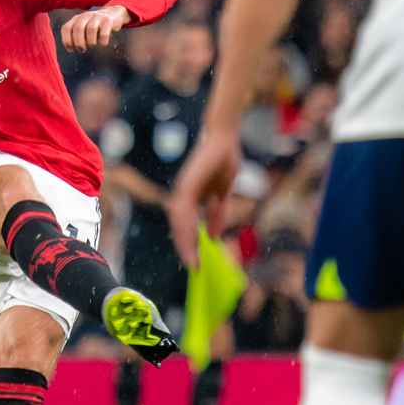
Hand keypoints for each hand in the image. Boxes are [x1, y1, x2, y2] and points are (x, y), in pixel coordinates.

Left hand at [60, 5, 130, 51]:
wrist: (113, 14)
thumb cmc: (95, 26)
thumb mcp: (83, 28)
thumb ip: (76, 35)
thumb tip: (71, 50)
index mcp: (76, 19)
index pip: (66, 28)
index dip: (66, 41)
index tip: (71, 50)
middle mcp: (85, 16)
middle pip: (78, 28)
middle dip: (79, 43)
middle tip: (82, 50)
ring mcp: (97, 17)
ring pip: (91, 29)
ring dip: (90, 42)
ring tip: (92, 46)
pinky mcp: (108, 20)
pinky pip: (104, 33)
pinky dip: (102, 41)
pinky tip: (103, 44)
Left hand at [169, 128, 241, 267]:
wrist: (224, 136)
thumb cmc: (223, 158)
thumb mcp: (223, 192)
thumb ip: (217, 212)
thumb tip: (212, 235)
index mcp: (190, 197)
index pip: (186, 226)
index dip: (189, 243)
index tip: (196, 262)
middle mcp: (182, 194)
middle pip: (179, 227)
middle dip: (185, 248)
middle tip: (193, 268)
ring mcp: (183, 189)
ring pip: (180, 222)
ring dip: (185, 242)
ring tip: (193, 260)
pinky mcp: (187, 184)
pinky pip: (185, 211)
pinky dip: (187, 227)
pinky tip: (194, 240)